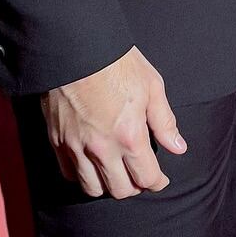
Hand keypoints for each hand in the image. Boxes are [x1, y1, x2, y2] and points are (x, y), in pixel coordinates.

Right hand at [40, 46, 186, 198]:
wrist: (75, 46)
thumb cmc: (116, 62)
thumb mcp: (151, 85)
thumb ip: (164, 121)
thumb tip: (178, 147)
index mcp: (129, 135)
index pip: (146, 177)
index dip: (157, 182)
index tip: (160, 179)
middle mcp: (101, 148)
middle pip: (120, 190)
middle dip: (135, 186)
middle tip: (140, 175)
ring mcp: (76, 146)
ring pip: (92, 188)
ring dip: (108, 185)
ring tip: (116, 172)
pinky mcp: (57, 141)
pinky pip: (69, 174)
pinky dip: (82, 176)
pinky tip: (92, 164)